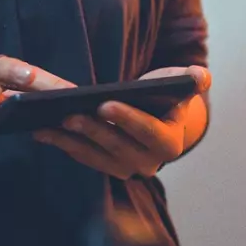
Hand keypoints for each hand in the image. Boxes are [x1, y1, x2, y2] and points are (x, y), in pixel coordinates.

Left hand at [32, 66, 211, 179]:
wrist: (161, 118)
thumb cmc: (170, 96)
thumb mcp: (183, 83)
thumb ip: (193, 79)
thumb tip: (202, 77)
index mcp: (170, 142)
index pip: (149, 132)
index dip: (128, 119)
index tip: (106, 104)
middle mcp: (149, 163)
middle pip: (118, 147)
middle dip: (94, 131)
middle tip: (70, 114)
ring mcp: (125, 168)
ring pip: (96, 156)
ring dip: (72, 141)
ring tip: (52, 122)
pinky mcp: (104, 166)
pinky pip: (82, 158)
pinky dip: (63, 145)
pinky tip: (43, 131)